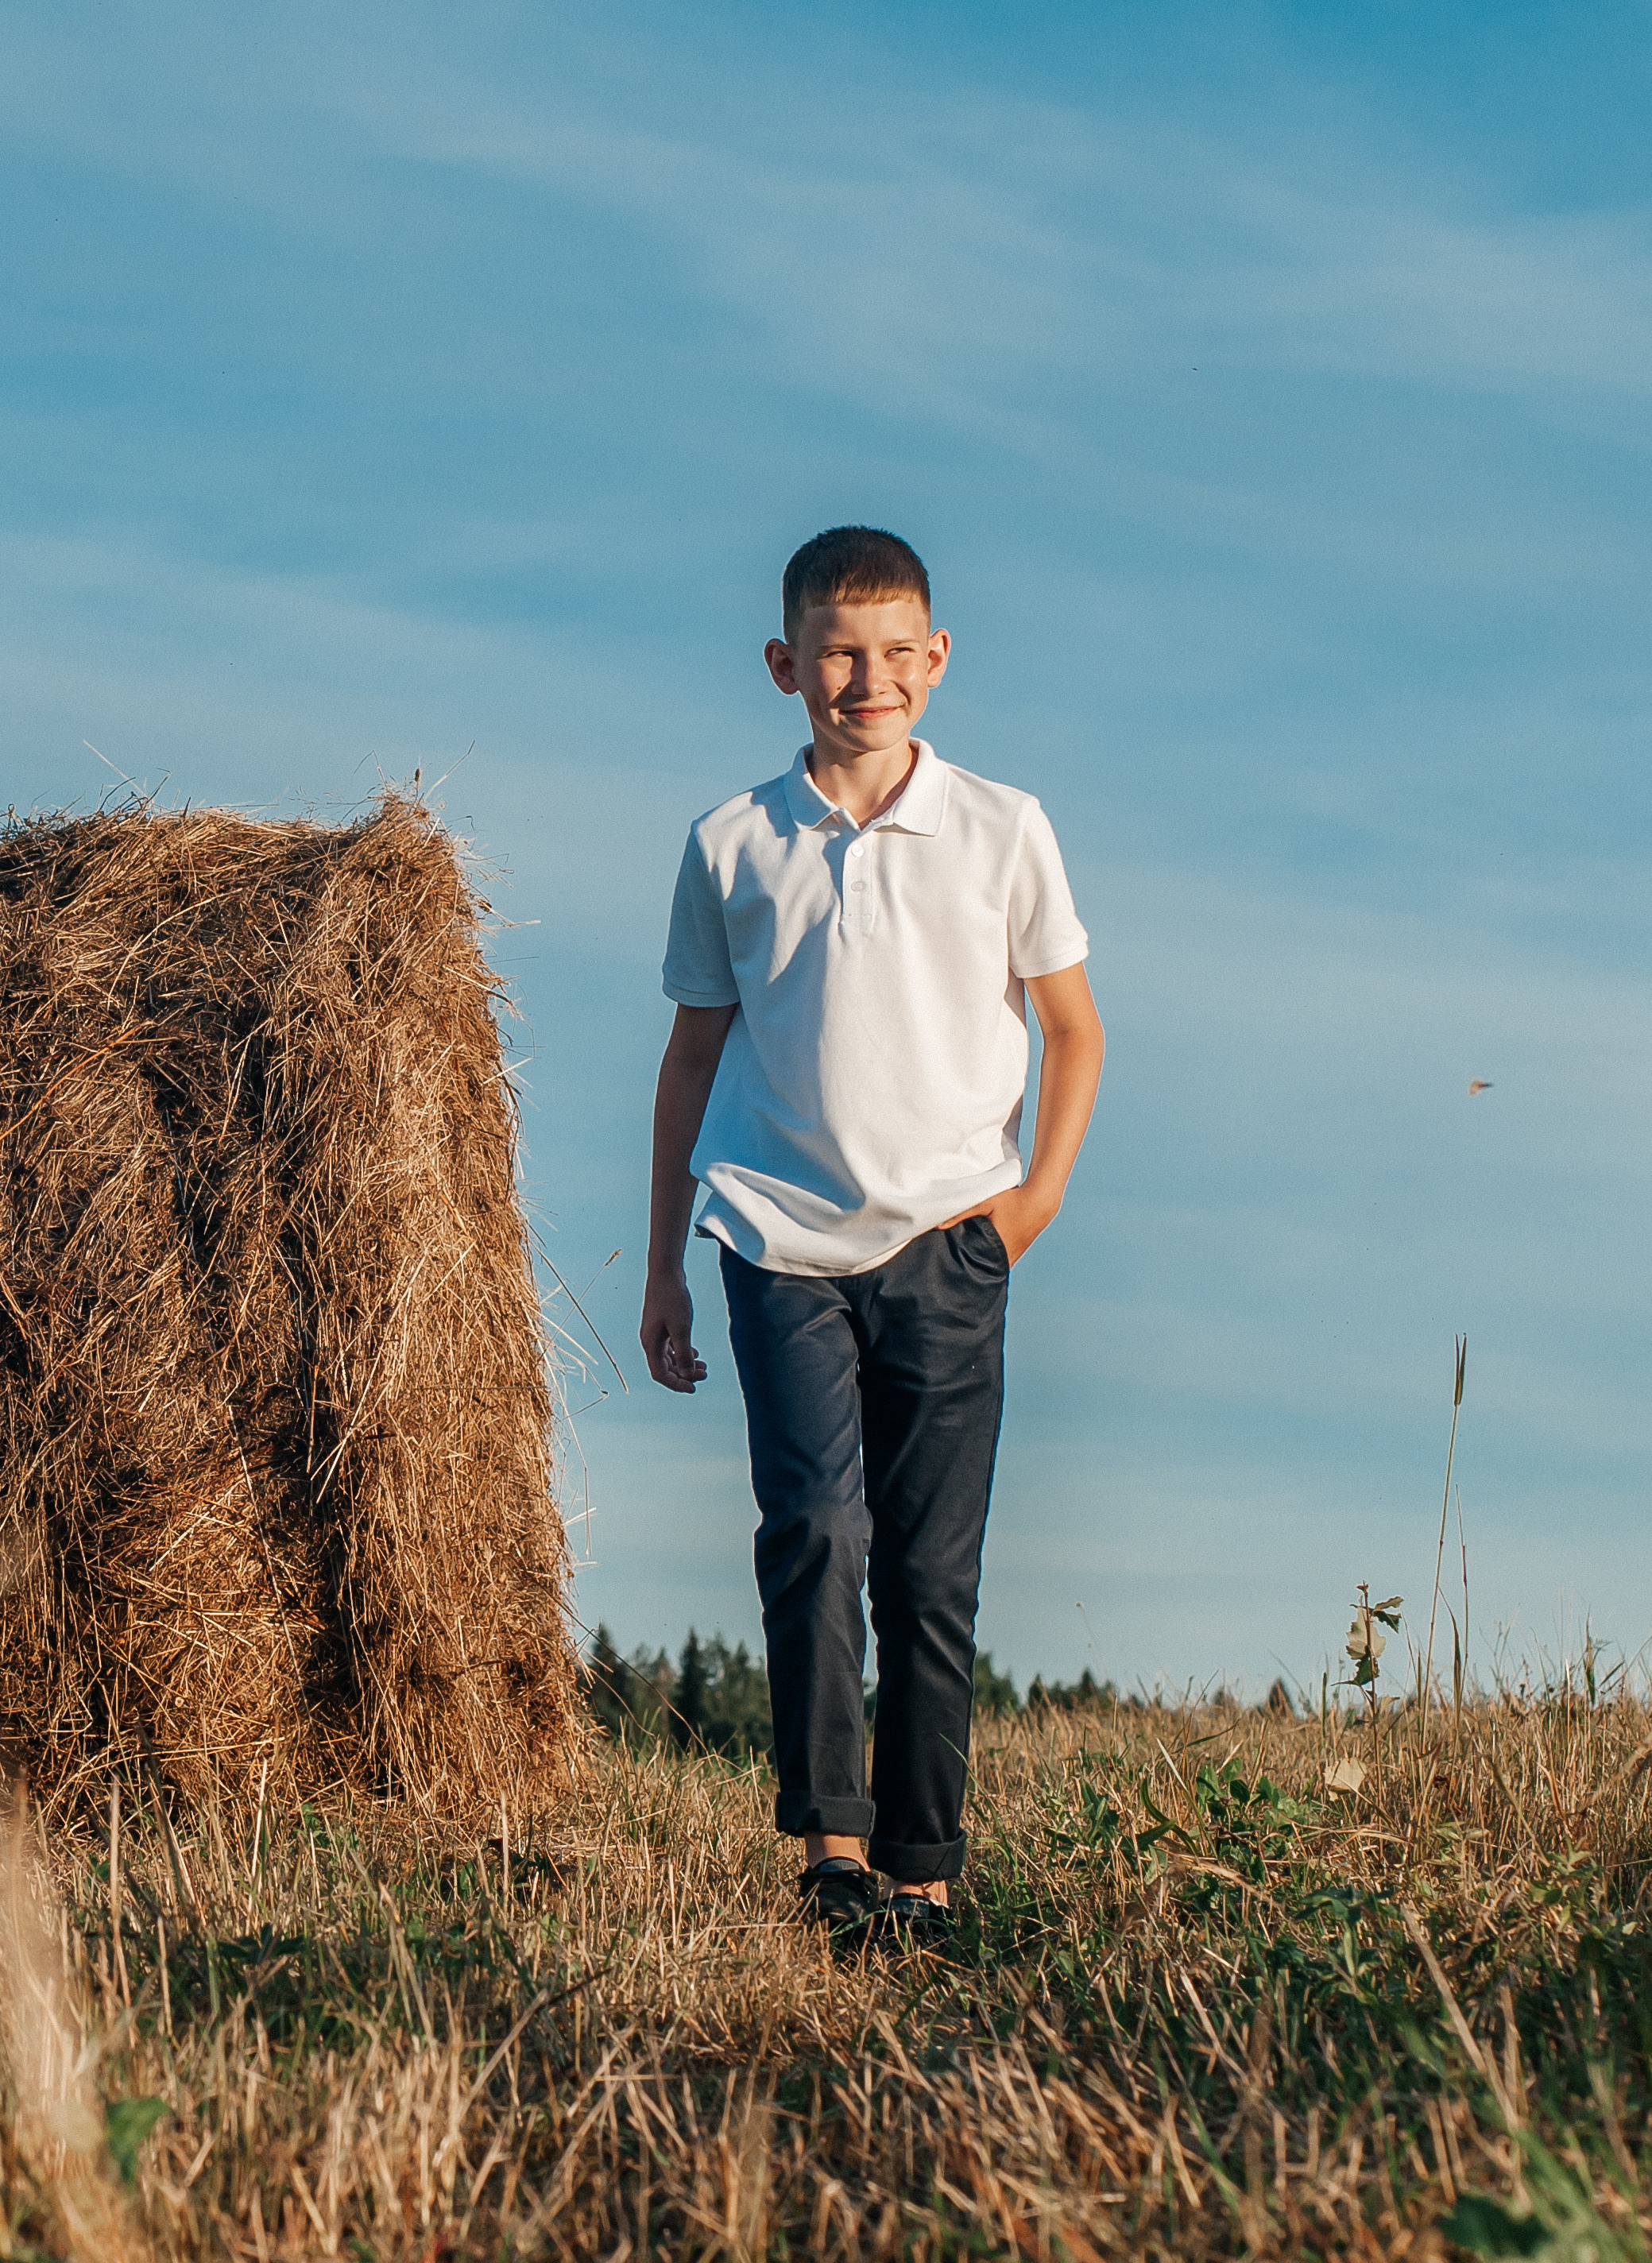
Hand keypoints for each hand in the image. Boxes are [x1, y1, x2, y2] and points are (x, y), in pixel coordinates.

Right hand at [640, 1267, 707, 1391]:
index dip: (676, 1384)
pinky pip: (670, 1347)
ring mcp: (655, 1333)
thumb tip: (686, 1375)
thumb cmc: (672, 1299)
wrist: (665, 1273)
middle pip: (665, 1368)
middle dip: (684, 1375)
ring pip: (669, 1358)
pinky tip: (695, 1352)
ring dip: (685, 1364)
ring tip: (704, 1367)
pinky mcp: (661, 1325)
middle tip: (705, 1375)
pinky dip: (682, 1353)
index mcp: (651, 1344)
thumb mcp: (681, 1328)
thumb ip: (683, 1353)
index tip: (694, 1388)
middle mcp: (650, 1341)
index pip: (660, 1374)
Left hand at [939, 1184, 1056, 1264]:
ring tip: (962, 1267)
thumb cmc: (1013, 1200)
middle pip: (983, 1270)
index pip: (976, 1268)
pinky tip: (980, 1258)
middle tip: (951, 1271)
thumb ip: (962, 1212)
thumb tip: (938, 1225)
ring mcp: (1013, 1256)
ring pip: (992, 1266)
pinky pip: (1000, 1261)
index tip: (948, 1273)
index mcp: (997, 1248)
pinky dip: (990, 1260)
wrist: (1040, 1201)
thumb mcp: (986, 1202)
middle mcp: (1006, 1256)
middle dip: (969, 1270)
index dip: (963, 1271)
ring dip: (980, 1265)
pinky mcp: (1016, 1252)